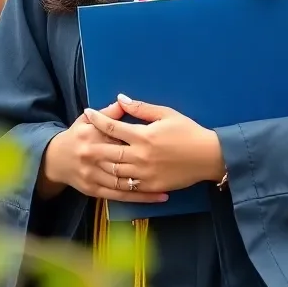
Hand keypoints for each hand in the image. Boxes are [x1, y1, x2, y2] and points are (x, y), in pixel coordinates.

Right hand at [41, 104, 167, 202]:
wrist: (56, 159)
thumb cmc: (78, 135)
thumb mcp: (88, 119)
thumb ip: (108, 112)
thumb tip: (124, 101)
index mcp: (92, 134)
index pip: (119, 134)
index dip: (140, 137)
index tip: (162, 138)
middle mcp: (92, 154)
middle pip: (123, 158)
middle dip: (148, 161)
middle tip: (172, 161)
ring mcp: (93, 175)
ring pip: (125, 180)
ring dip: (149, 183)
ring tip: (173, 181)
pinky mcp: (94, 190)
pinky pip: (121, 195)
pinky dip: (140, 197)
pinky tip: (159, 196)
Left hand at [83, 95, 225, 194]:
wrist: (207, 156)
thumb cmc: (187, 131)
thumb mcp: (166, 114)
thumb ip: (141, 108)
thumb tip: (120, 100)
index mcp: (143, 135)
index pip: (112, 126)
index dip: (97, 119)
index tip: (87, 112)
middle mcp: (140, 156)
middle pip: (107, 151)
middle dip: (91, 144)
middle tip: (79, 140)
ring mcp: (144, 174)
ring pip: (113, 171)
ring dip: (100, 164)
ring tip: (90, 158)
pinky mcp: (150, 187)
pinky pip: (127, 187)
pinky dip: (115, 181)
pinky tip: (108, 175)